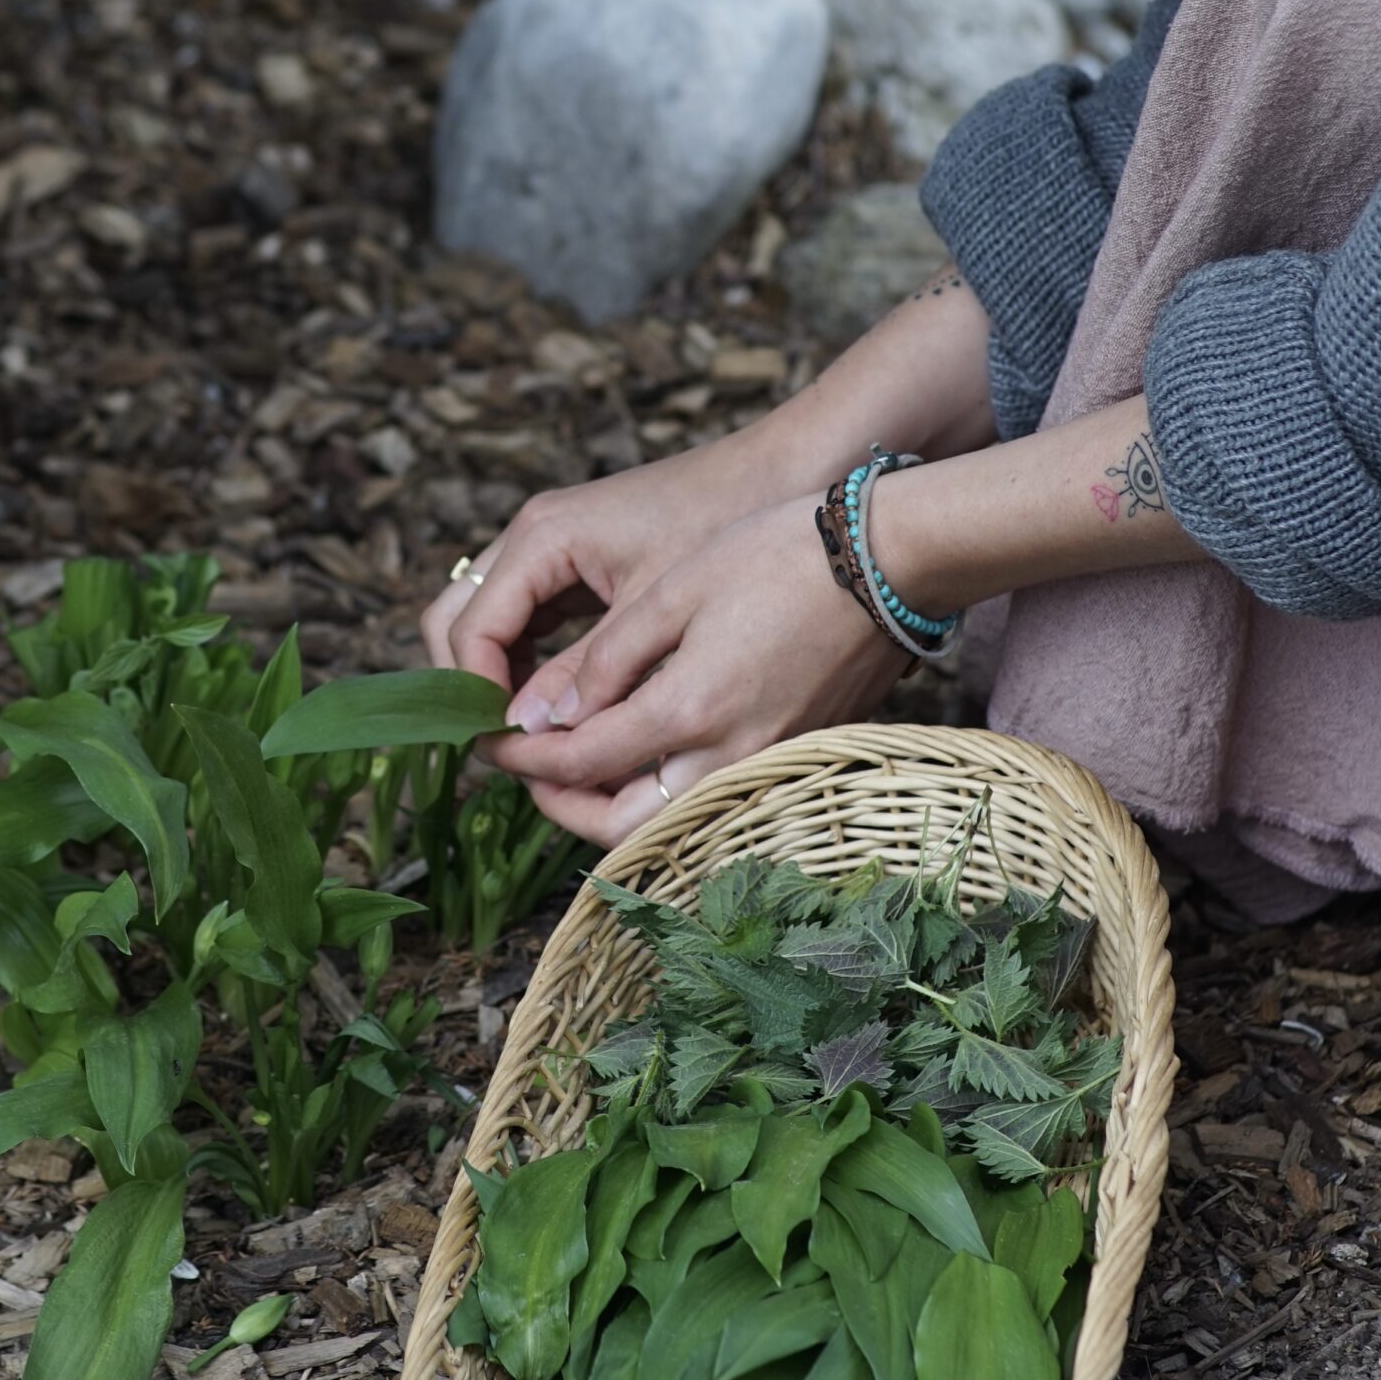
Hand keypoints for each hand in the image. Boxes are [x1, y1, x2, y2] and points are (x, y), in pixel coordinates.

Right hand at [419, 430, 793, 713]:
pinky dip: (526, 660)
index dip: (479, 696)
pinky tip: (560, 704)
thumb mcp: (650, 618)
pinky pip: (523, 616)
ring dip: (497, 675)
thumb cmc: (723, 529)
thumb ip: (584, 675)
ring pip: (484, 620)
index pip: (470, 630)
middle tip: (508, 746)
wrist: (782, 472)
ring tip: (533, 734)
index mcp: (541, 538)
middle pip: (455, 619)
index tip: (508, 748)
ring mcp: (547, 545)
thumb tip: (527, 733)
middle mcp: (530, 535)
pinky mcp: (571, 560)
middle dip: (472, 685)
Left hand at [482, 496, 911, 844]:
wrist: (889, 559)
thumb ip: (606, 660)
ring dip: (608, 806)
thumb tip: (548, 715)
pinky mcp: (788, 754)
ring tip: (571, 761)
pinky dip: (658, 791)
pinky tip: (635, 752)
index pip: (581, 761)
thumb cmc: (780, 554)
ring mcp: (763, 763)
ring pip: (665, 821)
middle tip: (526, 764)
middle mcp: (727, 756)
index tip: (491, 738)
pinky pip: (706, 797)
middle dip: (560, 804)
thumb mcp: (676, 590)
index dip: (526, 755)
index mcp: (689, 709)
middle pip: (619, 825)